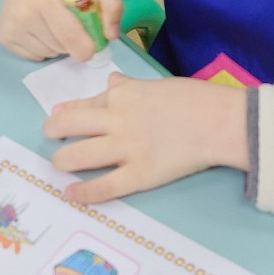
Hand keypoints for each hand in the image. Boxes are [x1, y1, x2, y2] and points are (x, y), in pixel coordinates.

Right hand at [0, 0, 121, 60]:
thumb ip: (112, 6)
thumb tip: (111, 35)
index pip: (69, 36)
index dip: (86, 47)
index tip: (93, 47)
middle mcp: (23, 13)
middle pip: (61, 47)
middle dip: (74, 43)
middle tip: (74, 25)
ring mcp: (11, 26)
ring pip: (49, 53)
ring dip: (59, 45)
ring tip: (56, 23)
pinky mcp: (4, 37)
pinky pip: (35, 56)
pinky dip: (44, 48)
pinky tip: (42, 28)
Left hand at [45, 72, 248, 203]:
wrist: (220, 120)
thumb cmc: (194, 98)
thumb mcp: (157, 84)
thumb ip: (130, 85)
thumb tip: (112, 80)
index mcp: (121, 95)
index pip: (81, 104)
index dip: (64, 113)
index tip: (57, 119)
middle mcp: (116, 119)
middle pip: (66, 126)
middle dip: (52, 133)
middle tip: (53, 141)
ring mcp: (125, 148)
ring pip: (76, 156)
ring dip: (61, 161)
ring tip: (60, 165)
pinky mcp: (139, 174)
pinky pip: (103, 186)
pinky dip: (83, 192)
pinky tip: (70, 194)